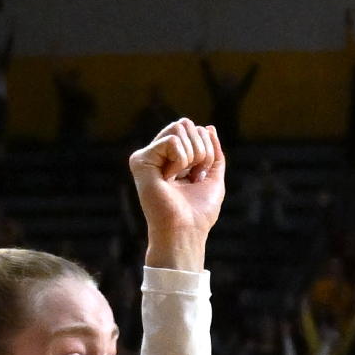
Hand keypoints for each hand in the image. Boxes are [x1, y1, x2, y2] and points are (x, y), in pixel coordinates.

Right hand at [128, 120, 225, 256]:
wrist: (186, 231)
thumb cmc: (198, 212)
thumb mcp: (214, 178)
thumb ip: (214, 153)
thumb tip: (209, 128)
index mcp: (173, 158)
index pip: (194, 130)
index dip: (207, 150)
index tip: (200, 176)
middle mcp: (158, 154)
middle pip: (185, 124)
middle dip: (201, 150)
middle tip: (194, 176)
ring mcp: (148, 156)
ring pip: (179, 128)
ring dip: (193, 156)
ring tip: (182, 178)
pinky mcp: (140, 160)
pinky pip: (172, 142)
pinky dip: (181, 161)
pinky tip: (169, 179)